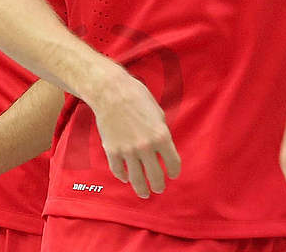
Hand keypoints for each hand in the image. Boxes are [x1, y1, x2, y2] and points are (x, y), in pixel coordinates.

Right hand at [86, 69, 180, 198]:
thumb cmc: (137, 98)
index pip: (173, 163)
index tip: (173, 174)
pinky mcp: (112, 151)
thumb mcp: (158, 114)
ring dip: (142, 189)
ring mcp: (128, 151)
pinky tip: (126, 178)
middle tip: (159, 188)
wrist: (111, 92)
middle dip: (159, 185)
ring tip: (145, 193)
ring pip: (137, 179)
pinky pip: (118, 170)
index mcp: (161, 137)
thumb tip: (161, 148)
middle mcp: (146, 147)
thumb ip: (161, 133)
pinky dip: (123, 177)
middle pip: (155, 176)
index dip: (174, 171)